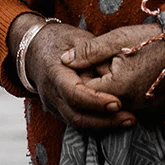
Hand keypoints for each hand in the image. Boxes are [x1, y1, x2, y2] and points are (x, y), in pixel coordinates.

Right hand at [11, 16, 135, 132]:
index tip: (118, 102)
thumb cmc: (60, 40)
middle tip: (130, 118)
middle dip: (105, 121)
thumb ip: (95, 56)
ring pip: (78, 124)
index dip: (95, 102)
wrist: (34, 48)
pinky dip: (97, 124)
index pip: (73, 94)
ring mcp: (53, 105)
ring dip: (104, 126)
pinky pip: (78, 123)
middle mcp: (50, 94)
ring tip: (128, 121)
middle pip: (76, 117)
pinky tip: (116, 120)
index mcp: (53, 72)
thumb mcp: (78, 39)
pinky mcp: (59, 111)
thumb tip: (114, 76)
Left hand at [61, 24, 164, 118]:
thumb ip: (89, 51)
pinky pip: (134, 107)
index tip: (93, 59)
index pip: (87, 90)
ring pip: (117, 104)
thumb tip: (64, 60)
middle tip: (112, 61)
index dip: (85, 73)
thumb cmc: (153, 39)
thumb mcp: (118, 38)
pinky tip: (137, 76)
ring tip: (127, 67)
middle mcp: (133, 106)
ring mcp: (147, 112)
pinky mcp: (157, 113)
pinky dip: (130, 95)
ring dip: (115, 90)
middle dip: (99, 82)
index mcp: (119, 87)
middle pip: (101, 100)